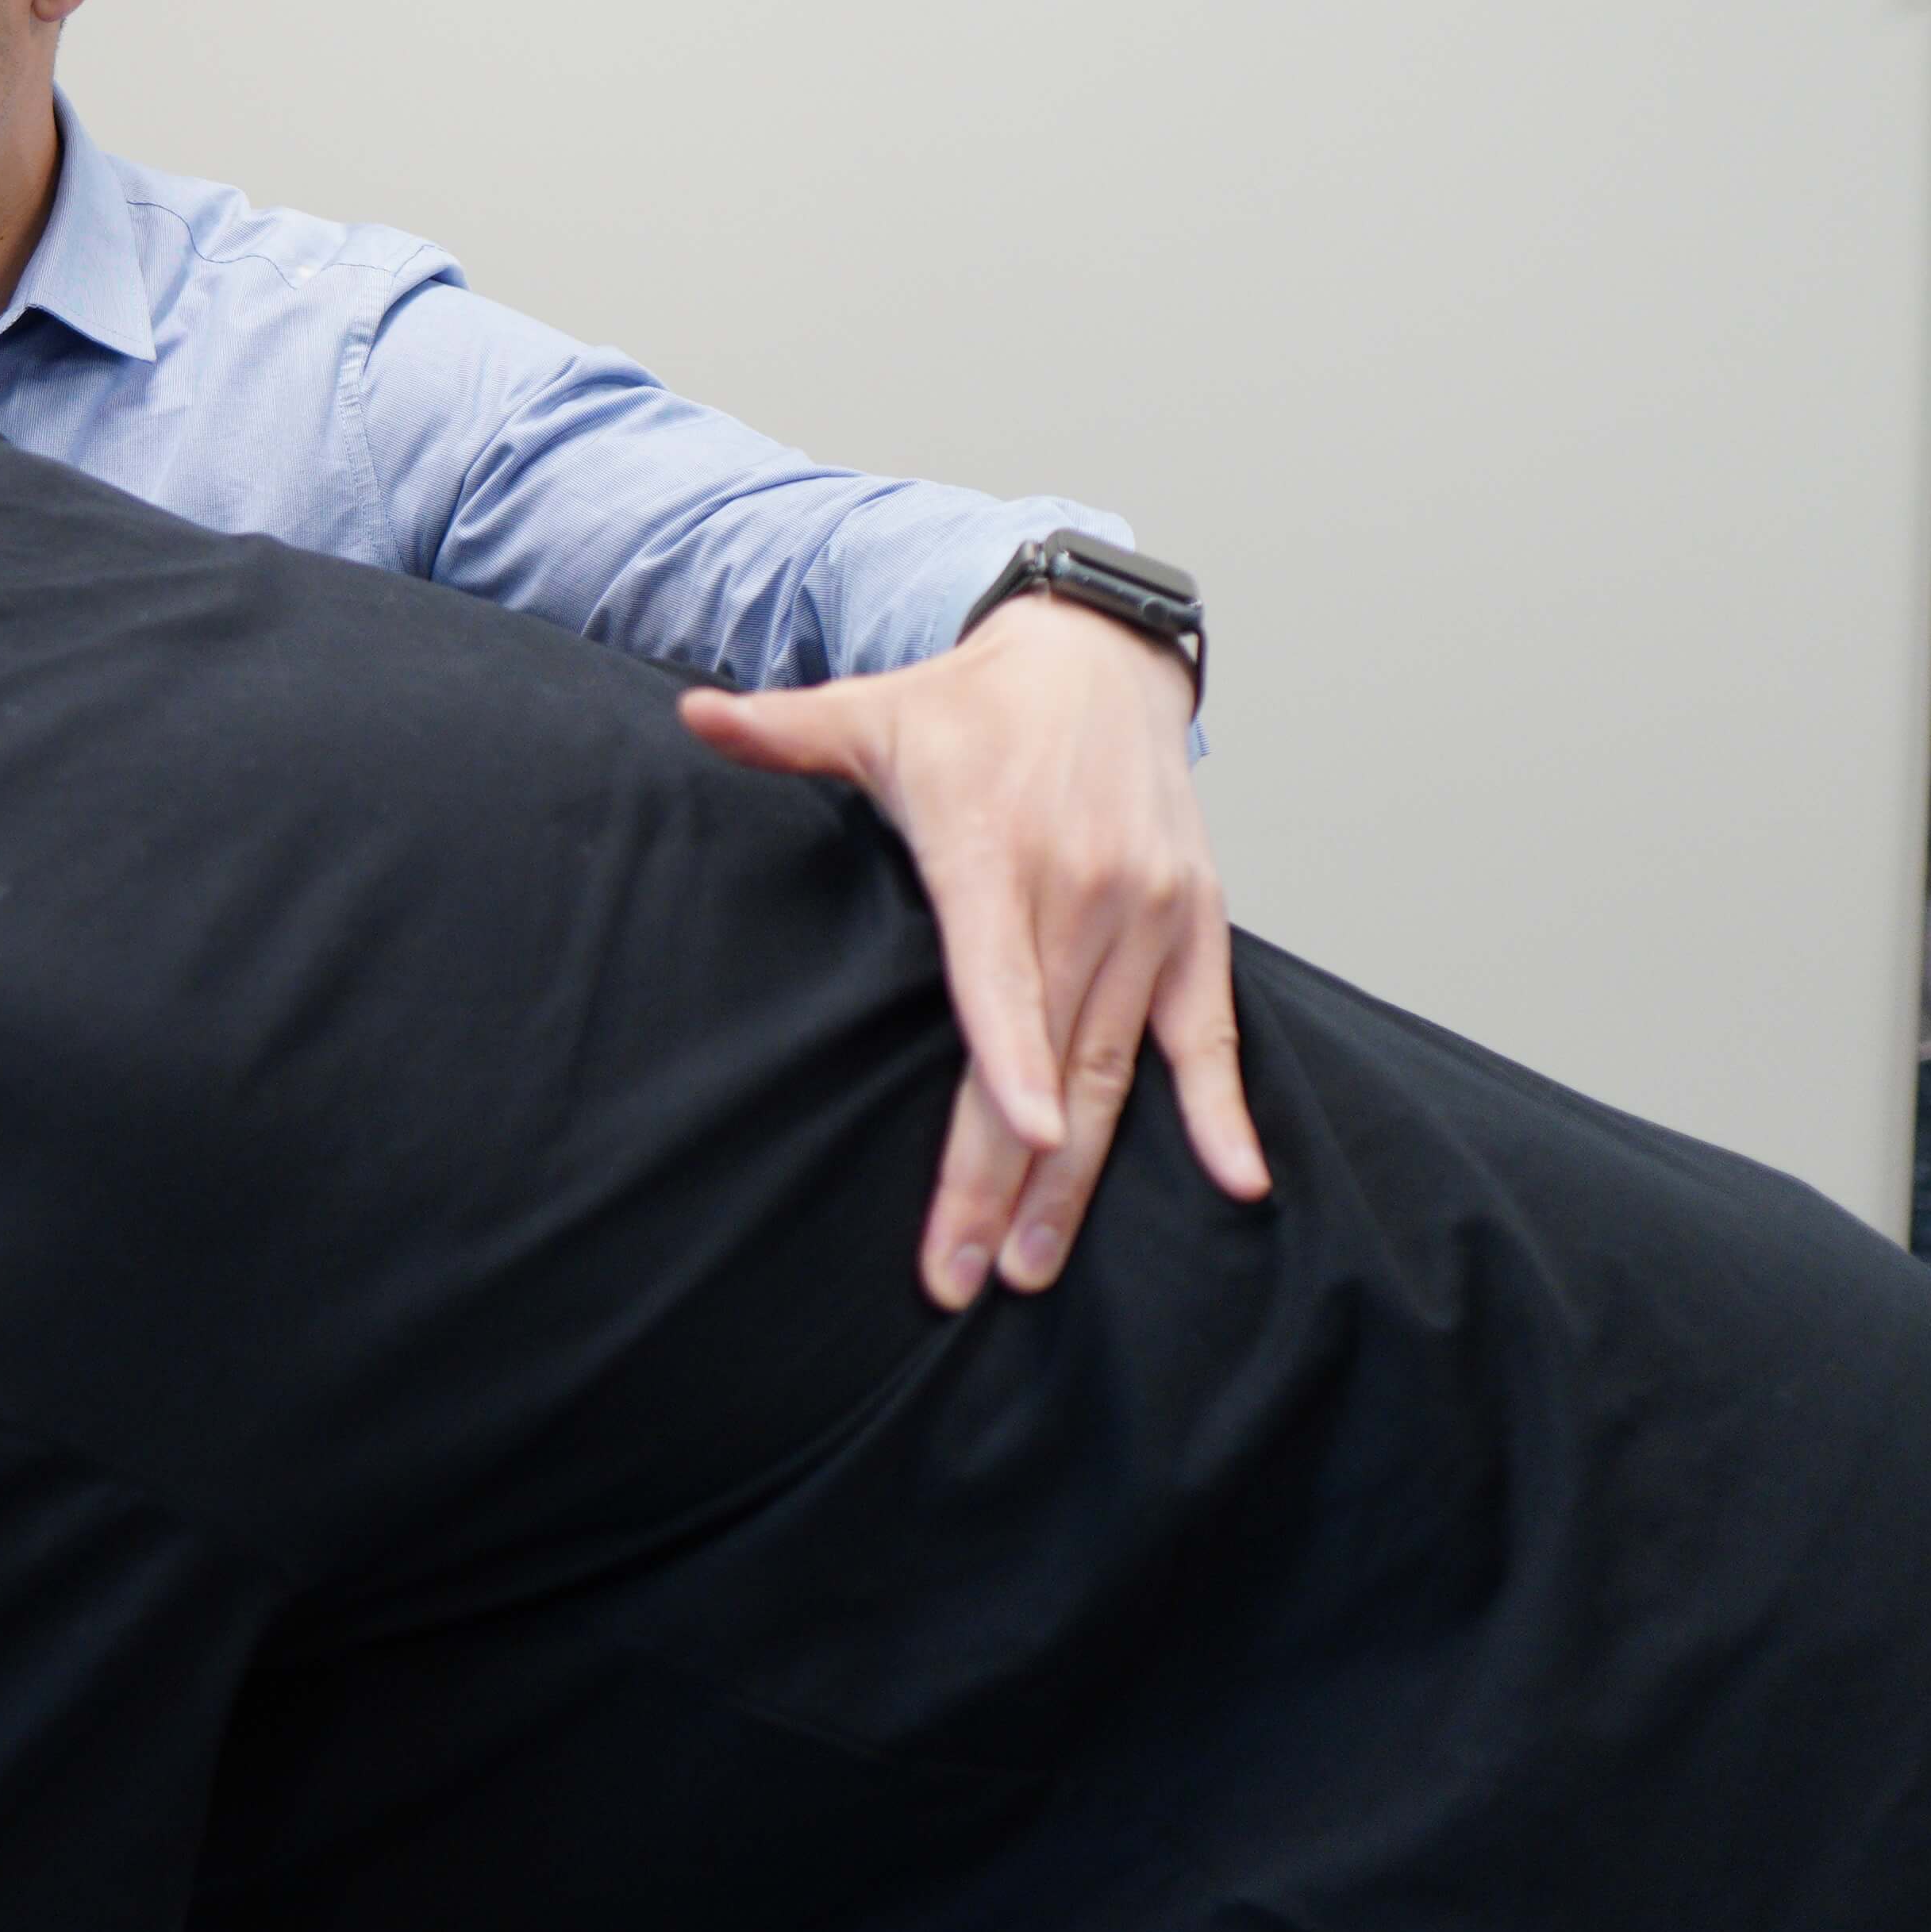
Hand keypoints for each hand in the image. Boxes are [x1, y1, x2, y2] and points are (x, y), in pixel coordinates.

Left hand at [677, 595, 1269, 1308]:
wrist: (1096, 658)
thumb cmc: (969, 704)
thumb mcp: (871, 709)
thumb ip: (784, 729)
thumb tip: (693, 716)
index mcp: (997, 850)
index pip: (1002, 971)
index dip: (1015, 1057)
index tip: (1026, 1134)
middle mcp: (1083, 890)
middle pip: (1046, 1052)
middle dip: (1008, 1173)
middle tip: (972, 1273)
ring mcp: (1147, 915)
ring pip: (1112, 1066)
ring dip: (1080, 1175)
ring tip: (1036, 1264)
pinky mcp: (1196, 927)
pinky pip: (1210, 1032)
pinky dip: (1222, 1108)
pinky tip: (1237, 1182)